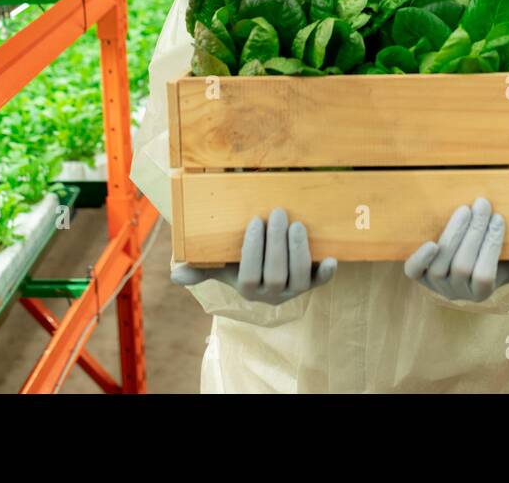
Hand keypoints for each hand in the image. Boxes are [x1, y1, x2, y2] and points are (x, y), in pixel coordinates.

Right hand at [171, 208, 337, 304]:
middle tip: (277, 213)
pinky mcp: (311, 282)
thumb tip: (176, 274)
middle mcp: (272, 295)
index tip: (254, 222)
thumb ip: (201, 268)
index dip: (253, 250)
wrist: (269, 267)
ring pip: (299, 278)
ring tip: (297, 224)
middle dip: (277, 244)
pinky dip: (326, 273)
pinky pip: (320, 282)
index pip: (249, 276)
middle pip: (276, 275)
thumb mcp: (220, 264)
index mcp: (248, 290)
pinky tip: (332, 259)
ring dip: (298, 251)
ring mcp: (293, 290)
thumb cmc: (240, 260)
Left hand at [404, 198, 508, 301]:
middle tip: (483, 204)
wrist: (457, 264)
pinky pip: (414, 271)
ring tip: (465, 209)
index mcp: (481, 293)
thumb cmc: (489, 262)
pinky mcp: (418, 275)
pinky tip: (429, 242)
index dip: (492, 246)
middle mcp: (456, 293)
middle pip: (464, 265)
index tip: (500, 218)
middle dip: (474, 233)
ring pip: (441, 263)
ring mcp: (435, 284)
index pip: (486, 273)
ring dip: (453, 234)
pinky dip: (420, 257)